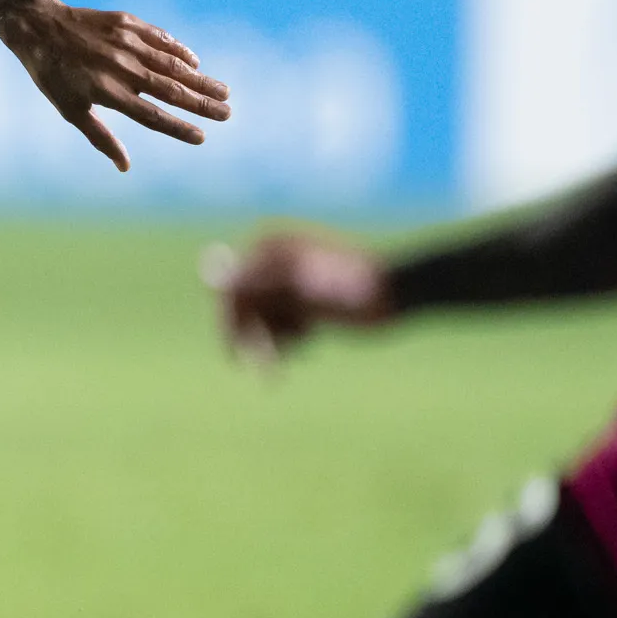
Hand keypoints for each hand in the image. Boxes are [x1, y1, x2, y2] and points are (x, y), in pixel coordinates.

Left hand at [0, 0, 230, 171]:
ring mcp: (126, 43)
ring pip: (172, 64)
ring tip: (223, 91)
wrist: (38, 27)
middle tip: (228, 112)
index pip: (152, 116)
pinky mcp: (127, 23)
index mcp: (107, 93)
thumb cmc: (52, 75)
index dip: (179, 128)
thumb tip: (125, 167)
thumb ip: (101, 137)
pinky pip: (161, 38)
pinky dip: (180, 50)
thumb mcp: (70, 110)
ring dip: (200, 78)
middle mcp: (121, 69)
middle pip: (171, 90)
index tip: (202, 137)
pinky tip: (195, 61)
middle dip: (202, 103)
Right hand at [200, 231, 393, 365]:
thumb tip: (218, 279)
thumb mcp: (299, 287)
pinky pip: (283, 326)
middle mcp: (276, 262)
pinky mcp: (305, 302)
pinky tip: (312, 339)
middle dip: (257, 337)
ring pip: (264, 321)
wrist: (398, 294)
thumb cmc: (350, 287)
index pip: (231, 287)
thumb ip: (255, 283)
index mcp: (270, 247)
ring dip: (276, 339)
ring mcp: (290, 283)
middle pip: (245, 307)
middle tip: (268, 369)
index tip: (236, 355)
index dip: (230, 322)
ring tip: (305, 343)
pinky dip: (292, 339)